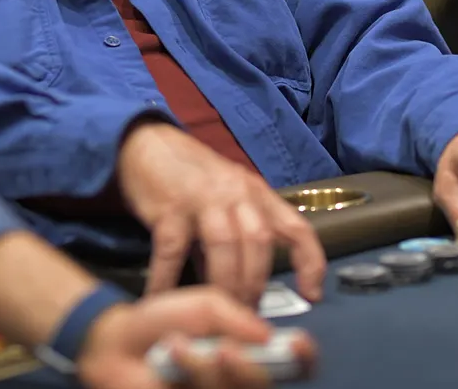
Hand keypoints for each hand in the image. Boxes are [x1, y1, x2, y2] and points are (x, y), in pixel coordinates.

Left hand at [77, 287, 315, 388]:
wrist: (118, 340)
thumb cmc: (163, 322)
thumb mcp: (204, 303)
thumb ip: (235, 316)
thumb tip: (266, 336)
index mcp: (249, 351)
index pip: (291, 364)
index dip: (303, 359)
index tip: (300, 344)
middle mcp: (237, 378)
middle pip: (264, 386)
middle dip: (247, 368)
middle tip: (227, 348)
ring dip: (208, 368)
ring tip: (180, 343)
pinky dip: (189, 371)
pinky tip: (173, 353)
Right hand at [116, 123, 325, 305]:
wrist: (146, 144)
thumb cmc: (189, 175)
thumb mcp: (226, 196)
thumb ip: (238, 234)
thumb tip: (241, 286)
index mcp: (255, 192)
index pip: (297, 227)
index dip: (310, 262)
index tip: (311, 294)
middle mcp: (234, 192)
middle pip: (259, 242)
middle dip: (255, 283)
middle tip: (246, 313)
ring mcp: (202, 198)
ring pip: (225, 246)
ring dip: (224, 284)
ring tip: (217, 310)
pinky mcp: (168, 206)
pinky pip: (173, 250)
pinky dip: (168, 280)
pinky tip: (163, 298)